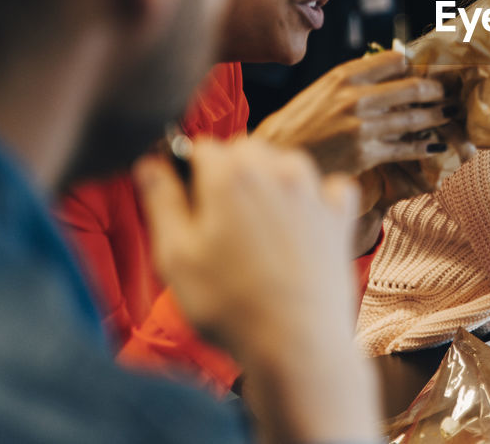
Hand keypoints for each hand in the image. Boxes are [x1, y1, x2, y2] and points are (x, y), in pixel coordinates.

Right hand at [135, 139, 377, 443]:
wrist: (297, 342)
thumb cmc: (229, 305)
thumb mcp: (175, 256)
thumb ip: (161, 202)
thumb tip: (150, 164)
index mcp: (230, 176)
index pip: (202, 147)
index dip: (189, 171)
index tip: (186, 199)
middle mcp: (276, 171)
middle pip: (246, 150)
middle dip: (230, 173)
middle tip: (219, 222)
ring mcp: (314, 191)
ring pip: (286, 163)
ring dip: (271, 182)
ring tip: (257, 229)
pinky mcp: (339, 215)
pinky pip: (329, 187)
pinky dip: (316, 198)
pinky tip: (301, 227)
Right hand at [253, 50, 454, 175]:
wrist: (279, 154)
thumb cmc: (303, 120)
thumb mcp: (324, 89)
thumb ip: (356, 79)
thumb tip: (395, 67)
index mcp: (345, 76)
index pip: (394, 60)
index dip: (416, 64)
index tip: (430, 69)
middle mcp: (355, 98)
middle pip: (412, 87)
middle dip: (436, 90)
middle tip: (450, 92)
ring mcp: (361, 126)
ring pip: (413, 118)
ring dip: (437, 116)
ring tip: (450, 114)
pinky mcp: (365, 153)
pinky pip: (404, 148)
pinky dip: (423, 147)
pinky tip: (435, 145)